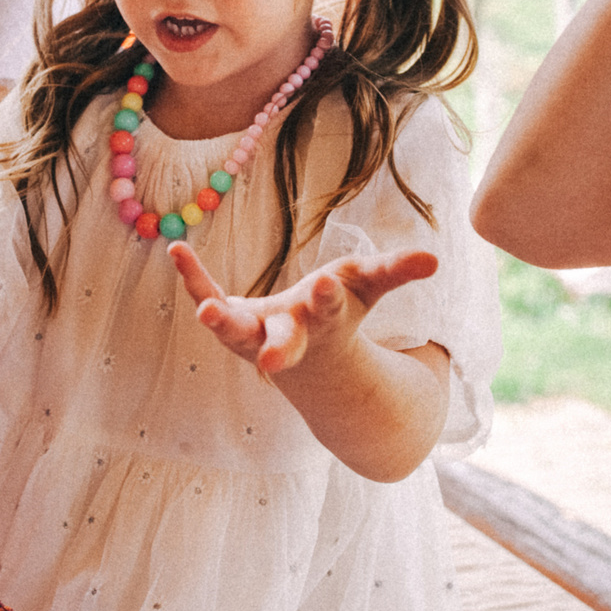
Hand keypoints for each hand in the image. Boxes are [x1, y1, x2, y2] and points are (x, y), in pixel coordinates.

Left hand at [168, 240, 438, 375]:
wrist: (309, 362)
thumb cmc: (341, 313)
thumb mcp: (368, 287)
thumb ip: (396, 272)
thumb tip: (434, 259)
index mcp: (326, 321)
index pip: (329, 310)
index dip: (327, 299)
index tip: (324, 285)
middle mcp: (289, 332)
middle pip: (284, 341)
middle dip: (280, 345)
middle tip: (270, 360)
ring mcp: (255, 332)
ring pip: (238, 333)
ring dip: (222, 323)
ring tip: (205, 313)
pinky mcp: (231, 322)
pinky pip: (209, 297)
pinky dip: (193, 279)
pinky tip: (176, 248)